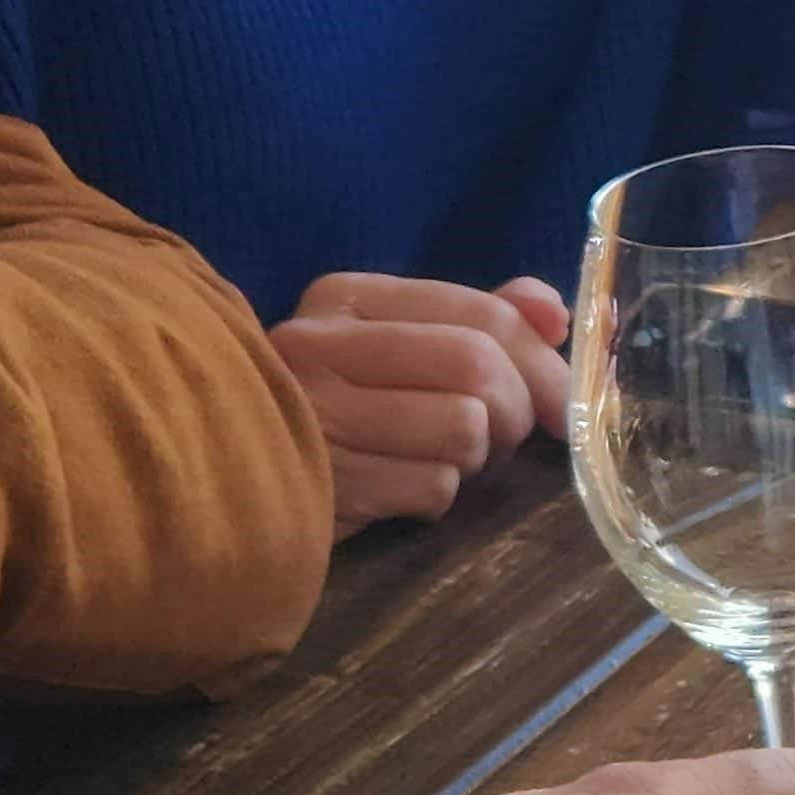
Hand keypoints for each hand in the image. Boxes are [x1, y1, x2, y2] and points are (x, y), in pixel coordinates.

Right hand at [284, 269, 574, 524]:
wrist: (230, 481)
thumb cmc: (334, 408)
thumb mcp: (395, 347)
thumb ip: (477, 319)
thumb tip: (558, 314)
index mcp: (345, 299)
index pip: (479, 312)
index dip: (542, 359)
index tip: (563, 401)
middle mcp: (320, 346)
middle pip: (477, 366)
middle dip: (516, 411)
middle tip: (503, 438)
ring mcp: (313, 415)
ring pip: (463, 428)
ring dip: (475, 458)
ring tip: (442, 459)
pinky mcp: (320, 485)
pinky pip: (431, 488)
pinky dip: (436, 496)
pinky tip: (401, 489)